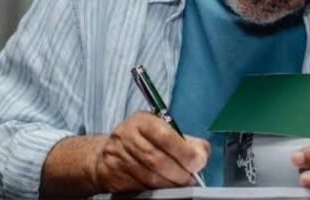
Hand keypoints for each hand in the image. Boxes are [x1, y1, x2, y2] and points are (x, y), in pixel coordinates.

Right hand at [92, 111, 208, 192]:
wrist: (109, 151)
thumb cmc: (143, 139)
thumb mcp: (163, 129)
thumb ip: (185, 140)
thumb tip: (201, 155)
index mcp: (142, 121)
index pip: (165, 136)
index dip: (184, 152)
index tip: (197, 162)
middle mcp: (126, 136)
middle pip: (156, 159)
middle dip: (179, 172)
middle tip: (190, 178)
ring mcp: (117, 157)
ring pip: (148, 177)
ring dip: (169, 183)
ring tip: (180, 183)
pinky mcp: (113, 176)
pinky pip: (139, 186)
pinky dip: (156, 189)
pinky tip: (164, 186)